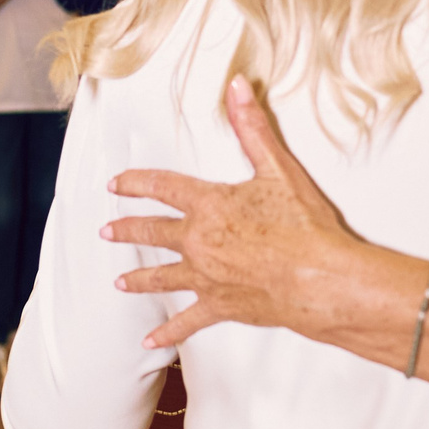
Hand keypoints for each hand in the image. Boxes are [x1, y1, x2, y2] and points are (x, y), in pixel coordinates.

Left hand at [106, 77, 363, 349]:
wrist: (320, 278)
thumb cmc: (303, 225)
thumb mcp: (278, 169)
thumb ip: (252, 128)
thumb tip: (236, 87)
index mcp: (210, 205)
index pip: (163, 188)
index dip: (137, 183)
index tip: (117, 183)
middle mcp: (199, 241)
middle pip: (154, 233)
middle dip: (128, 229)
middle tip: (108, 230)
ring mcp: (206, 277)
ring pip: (162, 276)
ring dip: (139, 278)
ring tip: (121, 281)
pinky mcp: (220, 306)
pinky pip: (187, 322)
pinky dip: (168, 333)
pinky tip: (150, 342)